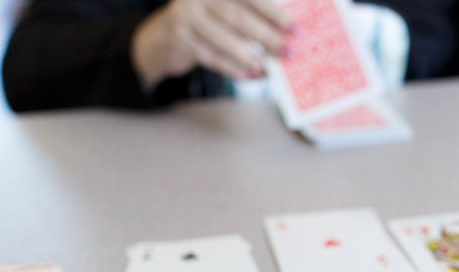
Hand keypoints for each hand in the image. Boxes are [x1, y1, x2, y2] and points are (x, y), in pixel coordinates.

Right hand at [131, 0, 292, 91]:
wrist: (162, 38)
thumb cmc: (206, 22)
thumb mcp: (224, 10)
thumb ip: (251, 13)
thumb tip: (287, 29)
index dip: (273, 11)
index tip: (295, 27)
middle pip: (239, 17)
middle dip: (268, 36)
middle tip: (290, 51)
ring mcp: (186, 16)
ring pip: (225, 39)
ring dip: (251, 56)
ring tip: (270, 68)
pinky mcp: (180, 39)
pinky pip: (212, 57)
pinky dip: (233, 68)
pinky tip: (250, 74)